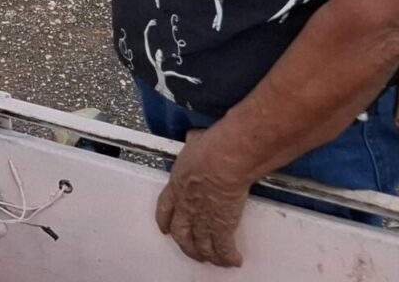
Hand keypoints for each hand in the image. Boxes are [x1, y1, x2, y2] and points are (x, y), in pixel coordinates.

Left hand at [154, 124, 250, 266]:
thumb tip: (197, 138)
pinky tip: (233, 260)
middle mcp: (186, 207)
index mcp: (176, 186)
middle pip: (181, 234)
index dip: (164, 221)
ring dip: (206, 255)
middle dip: (186, 245)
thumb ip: (193, 145)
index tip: (165, 228)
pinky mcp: (222, 226)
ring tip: (212, 260)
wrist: (224, 160)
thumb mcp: (194, 142)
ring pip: (201, 246)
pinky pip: (223, 248)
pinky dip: (228, 257)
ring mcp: (203, 219)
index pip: (164, 209)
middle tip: (191, 250)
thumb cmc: (210, 148)